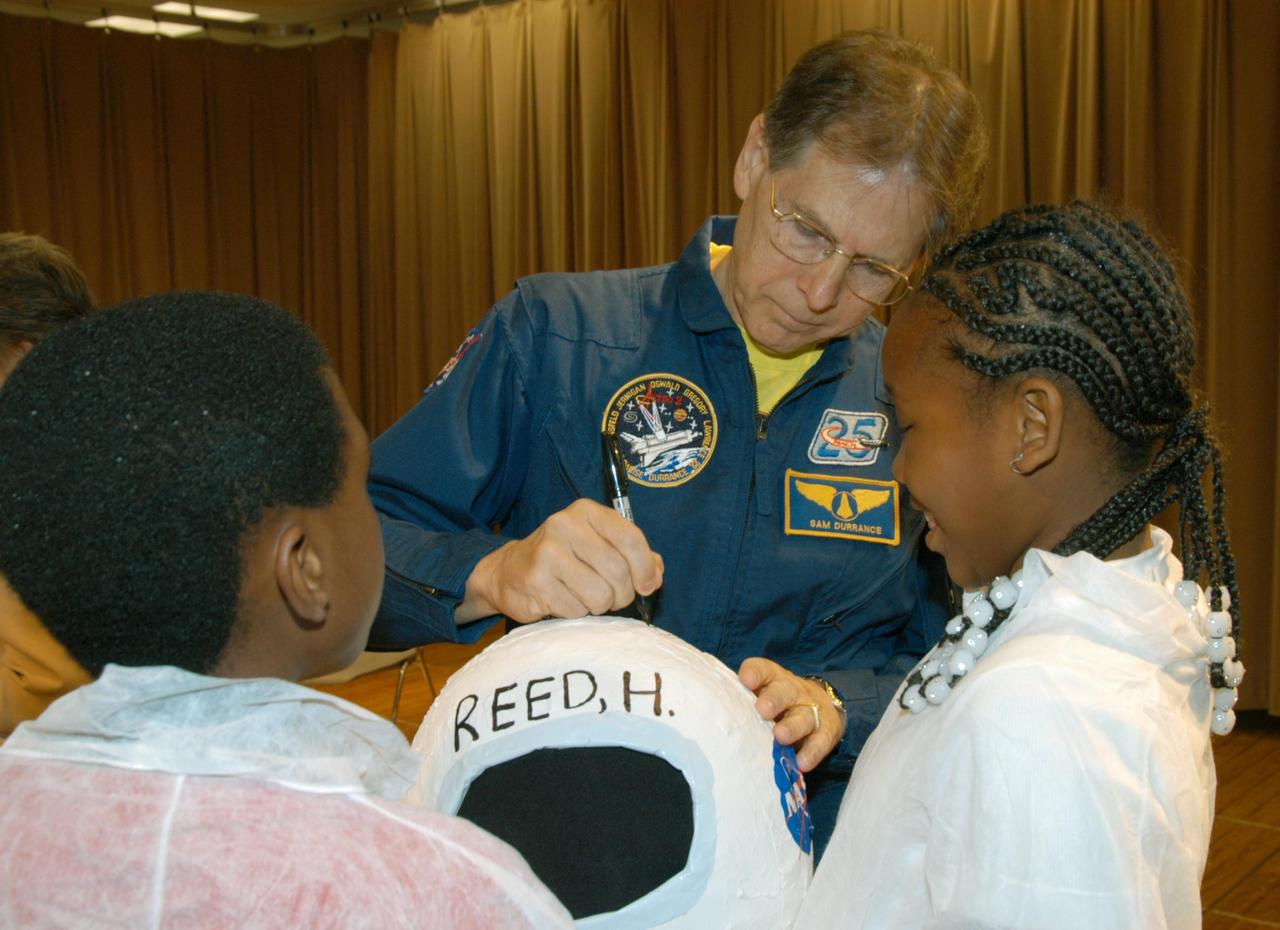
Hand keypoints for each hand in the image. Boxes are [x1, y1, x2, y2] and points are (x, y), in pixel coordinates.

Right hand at [459, 498, 663, 622]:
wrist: (508, 570)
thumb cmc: (564, 558)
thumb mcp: (599, 545)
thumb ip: (634, 556)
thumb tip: (656, 575)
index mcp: (587, 512)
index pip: (630, 538)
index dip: (645, 568)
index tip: (647, 586)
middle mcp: (565, 525)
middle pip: (618, 571)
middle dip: (622, 593)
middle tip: (612, 597)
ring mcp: (548, 553)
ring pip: (600, 595)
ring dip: (599, 605)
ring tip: (584, 596)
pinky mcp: (536, 581)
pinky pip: (576, 610)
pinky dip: (576, 613)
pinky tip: (562, 600)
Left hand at [739, 658, 844, 771]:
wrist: (822, 704)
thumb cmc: (779, 702)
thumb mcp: (764, 694)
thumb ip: (743, 701)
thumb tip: (715, 716)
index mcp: (773, 679)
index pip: (763, 670)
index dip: (755, 673)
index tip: (746, 679)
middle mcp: (793, 691)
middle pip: (784, 691)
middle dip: (774, 699)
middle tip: (763, 710)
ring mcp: (811, 710)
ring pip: (804, 716)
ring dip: (792, 727)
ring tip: (781, 736)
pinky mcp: (826, 731)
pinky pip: (820, 741)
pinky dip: (812, 752)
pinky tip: (802, 763)